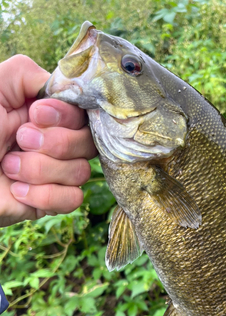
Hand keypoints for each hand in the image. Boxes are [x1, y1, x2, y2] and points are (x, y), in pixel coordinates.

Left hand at [0, 55, 96, 227]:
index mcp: (45, 115)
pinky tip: (17, 190)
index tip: (36, 115)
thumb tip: (64, 90)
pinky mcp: (51, 201)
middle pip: (89, 143)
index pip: (83, 114)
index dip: (66, 117)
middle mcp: (55, 142)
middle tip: (19, 141)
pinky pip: (73, 198)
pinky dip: (44, 195)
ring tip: (8, 167)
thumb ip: (28, 74)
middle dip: (55, 144)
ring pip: (81, 172)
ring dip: (40, 170)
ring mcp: (55, 174)